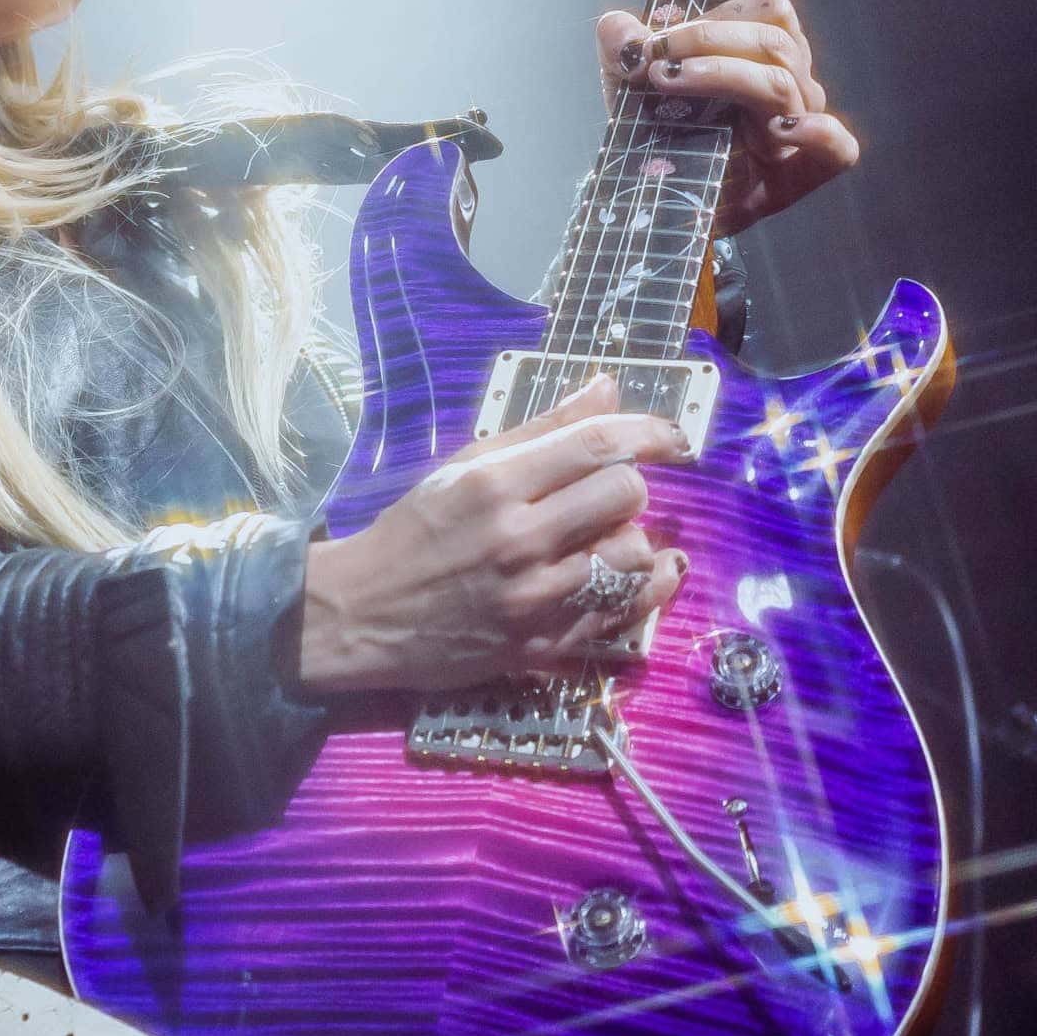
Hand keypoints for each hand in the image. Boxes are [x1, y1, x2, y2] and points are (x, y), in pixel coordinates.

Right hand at [298, 376, 687, 692]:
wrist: (364, 614)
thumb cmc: (415, 531)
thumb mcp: (465, 465)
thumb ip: (542, 429)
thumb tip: (607, 388)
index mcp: (493, 485)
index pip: (595, 446)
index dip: (649, 432)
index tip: (672, 435)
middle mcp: (517, 541)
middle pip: (625, 496)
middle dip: (630, 485)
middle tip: (608, 492)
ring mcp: (533, 600)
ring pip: (632, 555)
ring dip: (631, 538)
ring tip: (605, 536)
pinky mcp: (543, 647)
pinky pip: (624, 613)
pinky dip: (646, 588)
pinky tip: (646, 572)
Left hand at [595, 0, 858, 236]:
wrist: (659, 206)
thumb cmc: (660, 138)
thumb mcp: (631, 88)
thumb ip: (623, 49)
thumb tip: (619, 26)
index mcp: (765, 55)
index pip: (770, 12)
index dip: (717, 16)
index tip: (660, 40)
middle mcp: (792, 85)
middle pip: (774, 39)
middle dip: (706, 39)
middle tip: (654, 58)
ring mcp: (802, 127)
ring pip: (781, 81)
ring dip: (720, 72)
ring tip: (670, 81)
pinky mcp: (804, 173)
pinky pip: (838, 148)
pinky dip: (816, 133)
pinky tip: (777, 130)